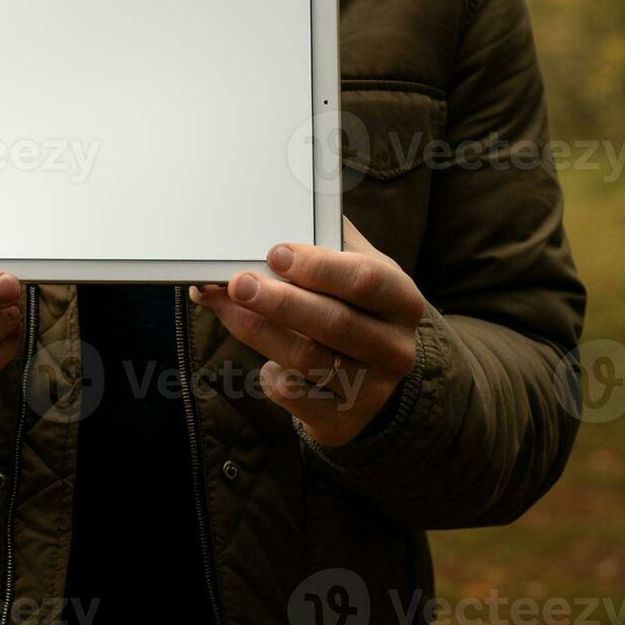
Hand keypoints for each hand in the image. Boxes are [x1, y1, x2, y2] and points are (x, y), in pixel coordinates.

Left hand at [192, 218, 425, 445]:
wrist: (374, 378)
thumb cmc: (356, 308)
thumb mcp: (359, 270)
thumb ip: (330, 240)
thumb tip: (283, 203)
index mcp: (402, 301)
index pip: (366, 279)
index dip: (319, 266)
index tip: (275, 252)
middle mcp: (395, 348)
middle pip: (332, 322)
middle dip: (278, 300)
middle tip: (236, 282)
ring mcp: (371, 389)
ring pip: (305, 359)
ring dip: (256, 329)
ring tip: (222, 304)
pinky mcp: (342, 421)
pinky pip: (293, 394)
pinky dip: (270, 373)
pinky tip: (263, 357)